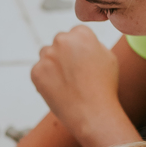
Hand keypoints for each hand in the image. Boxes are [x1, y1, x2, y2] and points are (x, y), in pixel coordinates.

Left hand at [31, 26, 132, 146]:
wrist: (92, 113)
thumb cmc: (104, 87)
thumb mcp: (109, 57)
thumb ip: (93, 44)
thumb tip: (81, 42)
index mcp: (81, 34)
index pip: (76, 33)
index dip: (80, 48)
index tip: (83, 61)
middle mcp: (62, 40)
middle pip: (60, 41)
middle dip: (64, 53)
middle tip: (74, 73)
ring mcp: (47, 56)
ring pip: (46, 54)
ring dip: (53, 63)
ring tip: (67, 82)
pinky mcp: (36, 71)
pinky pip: (38, 71)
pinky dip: (45, 79)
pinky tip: (59, 90)